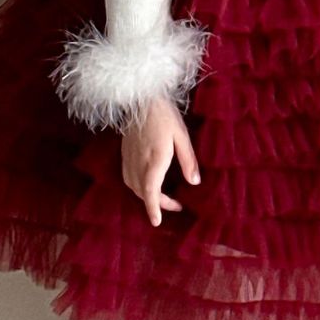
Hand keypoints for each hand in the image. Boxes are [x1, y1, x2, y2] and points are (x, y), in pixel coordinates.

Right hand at [121, 96, 199, 226]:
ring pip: (133, 186)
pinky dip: (137, 187)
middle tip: (176, 206)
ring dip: (147, 196)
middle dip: (157, 204)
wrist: (139, 98)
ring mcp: (129, 158)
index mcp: (154, 159)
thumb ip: (188, 160)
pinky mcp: (124, 153)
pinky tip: (148, 184)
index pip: (151, 190)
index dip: (154, 207)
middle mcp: (138, 162)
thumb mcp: (182, 135)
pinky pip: (128, 177)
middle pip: (143, 192)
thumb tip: (194, 182)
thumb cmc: (164, 114)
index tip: (156, 222)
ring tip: (164, 198)